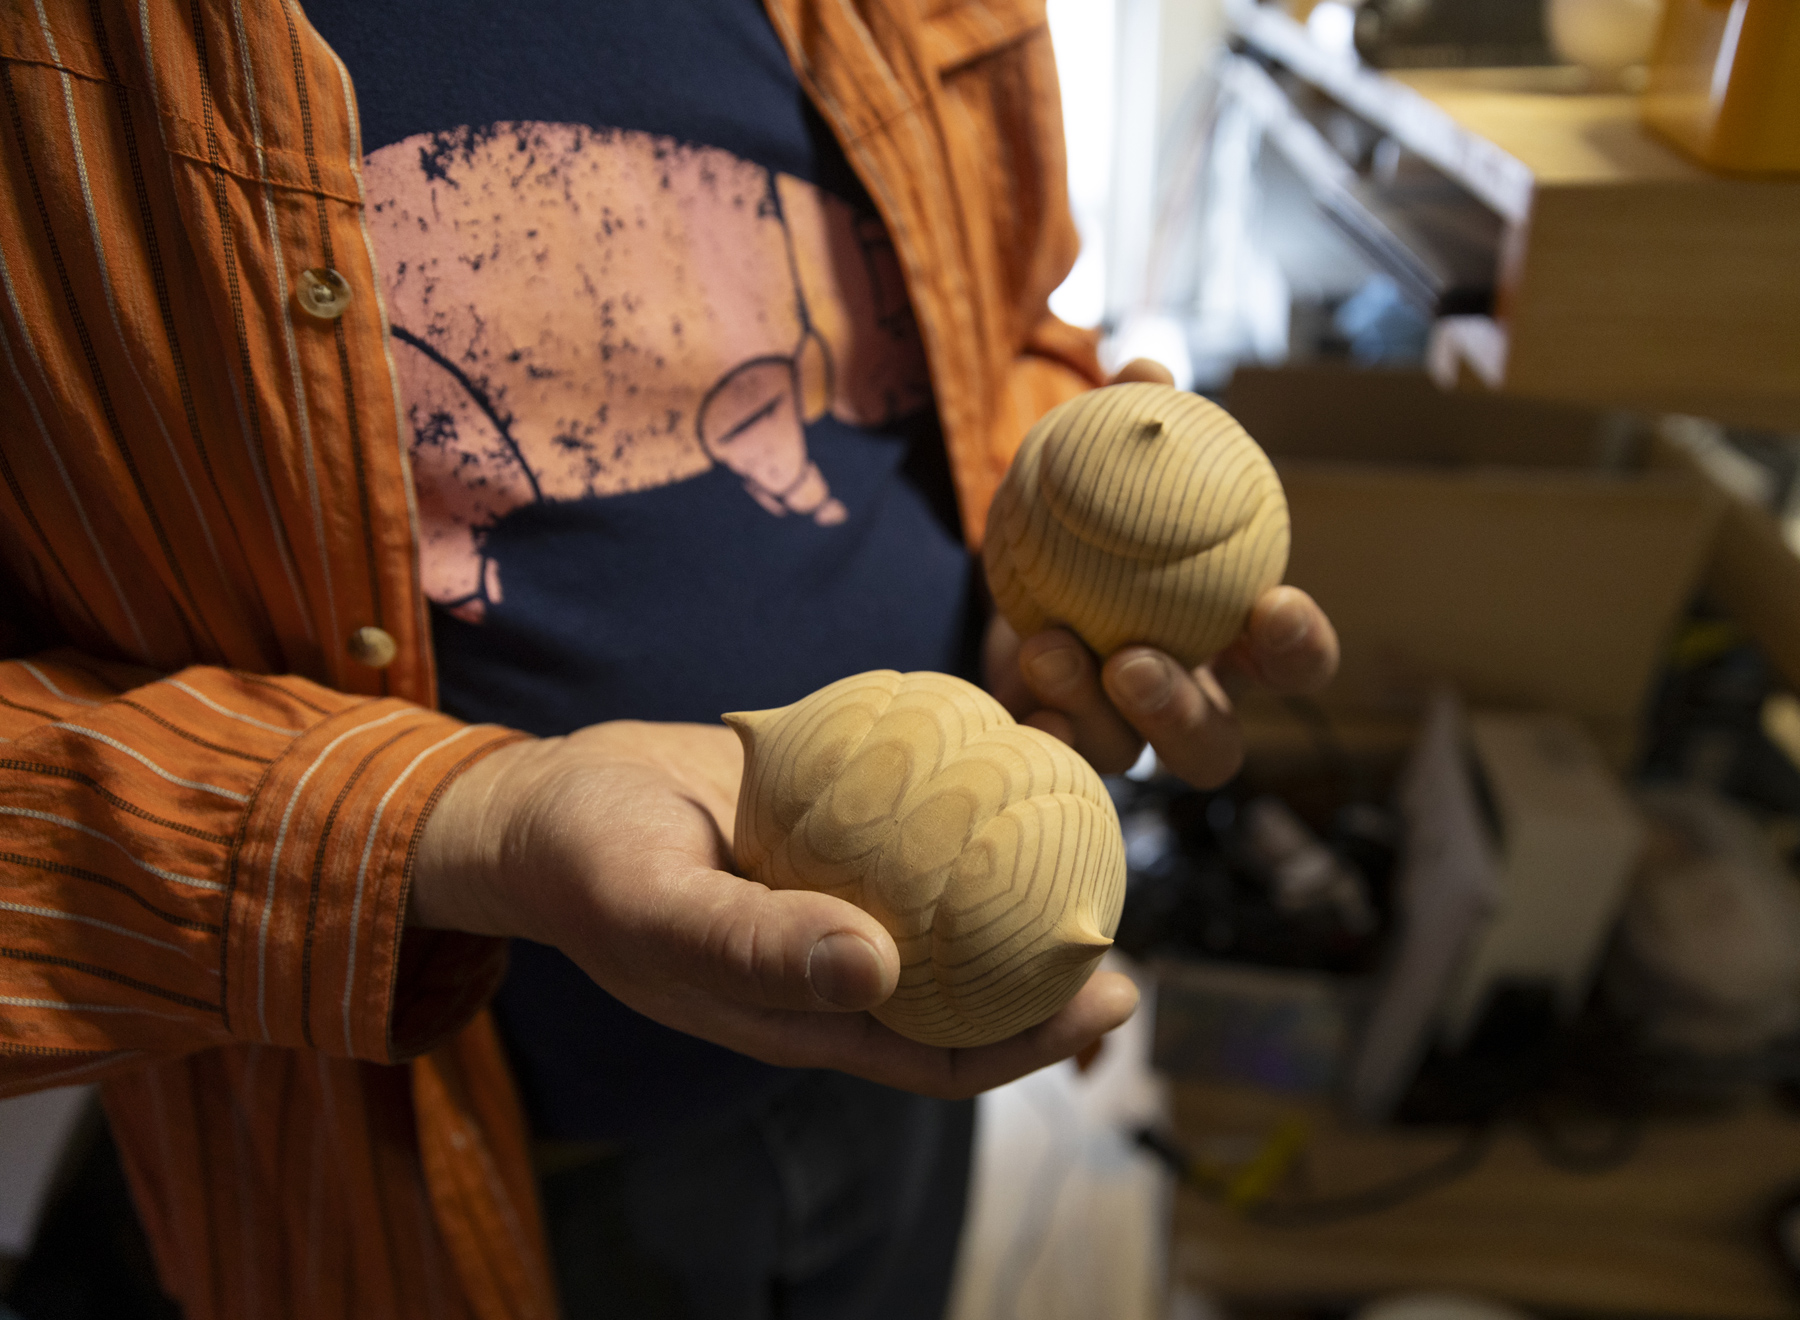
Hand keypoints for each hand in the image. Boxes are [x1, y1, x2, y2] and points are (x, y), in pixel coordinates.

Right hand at [411, 721, 1138, 1098]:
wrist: (547, 794)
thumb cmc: (586, 864)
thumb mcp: (657, 907)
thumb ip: (753, 945)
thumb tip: (878, 972)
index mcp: (806, 1008)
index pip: (940, 1050)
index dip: (1028, 1041)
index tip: (1106, 995)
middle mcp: (839, 955)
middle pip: (969, 980)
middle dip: (1051, 966)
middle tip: (1120, 914)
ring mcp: (841, 885)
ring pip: (952, 898)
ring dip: (1020, 877)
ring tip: (1091, 826)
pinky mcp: (834, 818)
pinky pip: (918, 817)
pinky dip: (969, 795)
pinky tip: (1020, 750)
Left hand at [983, 358, 1339, 788]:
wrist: (1023, 566)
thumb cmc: (1103, 514)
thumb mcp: (1117, 467)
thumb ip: (1139, 425)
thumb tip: (1143, 368)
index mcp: (1230, 646)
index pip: (1292, 662)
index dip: (1299, 646)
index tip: (1274, 603)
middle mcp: (1183, 707)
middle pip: (1211, 748)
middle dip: (1182, 715)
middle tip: (1135, 660)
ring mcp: (1115, 737)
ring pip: (1122, 755)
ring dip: (1087, 707)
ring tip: (1051, 644)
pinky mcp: (1049, 746)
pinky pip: (1046, 759)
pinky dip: (1038, 731)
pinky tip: (1019, 699)